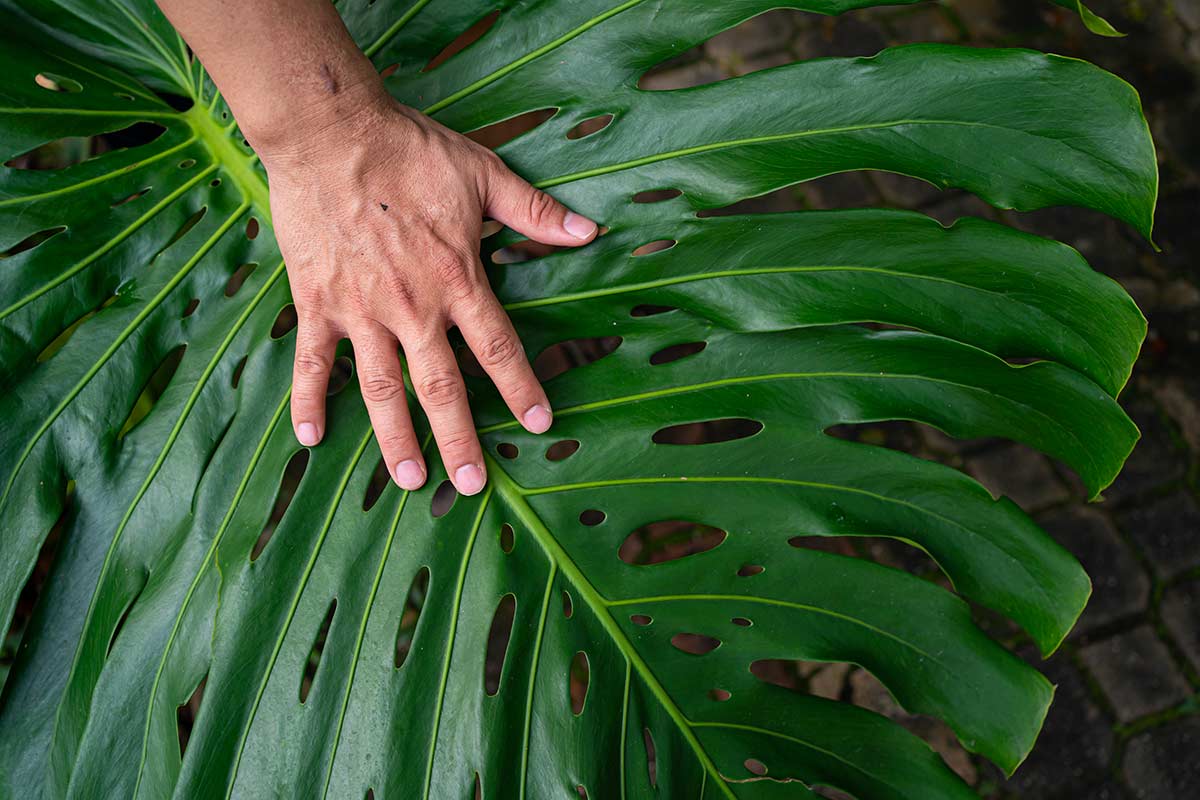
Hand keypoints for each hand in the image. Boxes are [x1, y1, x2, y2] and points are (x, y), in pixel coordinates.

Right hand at [259, 94, 597, 495]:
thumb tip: (590, 232)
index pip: (498, 348)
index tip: (539, 425)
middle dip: (459, 439)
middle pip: (441, 388)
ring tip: (409, 480)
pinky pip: (312, 363)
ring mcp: (361, 310)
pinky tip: (311, 440)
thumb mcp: (484, 174)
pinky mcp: (316, 303)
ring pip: (381, 389)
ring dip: (395, 439)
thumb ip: (535, 212)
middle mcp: (412, 307)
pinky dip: (309, 401)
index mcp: (457, 279)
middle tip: (470, 483)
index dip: (521, 389)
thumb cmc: (410, 149)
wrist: (330, 132)